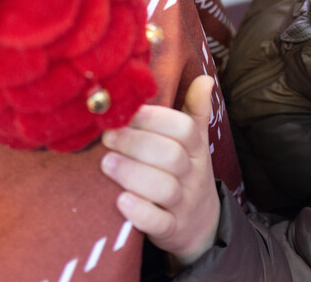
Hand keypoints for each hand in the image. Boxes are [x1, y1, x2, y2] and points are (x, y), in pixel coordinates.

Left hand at [100, 75, 219, 265]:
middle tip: (107, 137)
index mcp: (196, 150)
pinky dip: (139, 212)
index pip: (184, 129)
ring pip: (164, 189)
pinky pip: (158, 222)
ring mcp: (183, 204)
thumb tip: (204, 78)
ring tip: (106, 164)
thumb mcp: (196, 143)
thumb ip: (196, 111)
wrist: (200, 225)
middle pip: (171, 156)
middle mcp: (193, 176)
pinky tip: (119, 201)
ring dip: (132, 174)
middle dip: (136, 144)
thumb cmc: (187, 173)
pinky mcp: (171, 230)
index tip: (126, 112)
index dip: (155, 118)